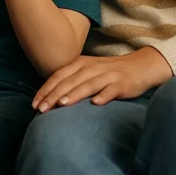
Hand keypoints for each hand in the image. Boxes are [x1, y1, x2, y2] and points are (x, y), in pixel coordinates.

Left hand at [32, 47, 173, 111]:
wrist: (140, 66)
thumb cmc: (109, 72)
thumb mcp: (88, 72)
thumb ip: (72, 80)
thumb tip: (50, 97)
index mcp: (81, 64)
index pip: (59, 76)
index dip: (46, 89)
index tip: (35, 104)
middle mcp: (92, 68)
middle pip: (69, 82)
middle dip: (54, 96)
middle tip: (41, 110)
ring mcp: (107, 75)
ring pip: (88, 85)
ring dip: (74, 94)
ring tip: (62, 105)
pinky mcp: (122, 84)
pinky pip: (111, 90)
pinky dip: (103, 96)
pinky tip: (96, 104)